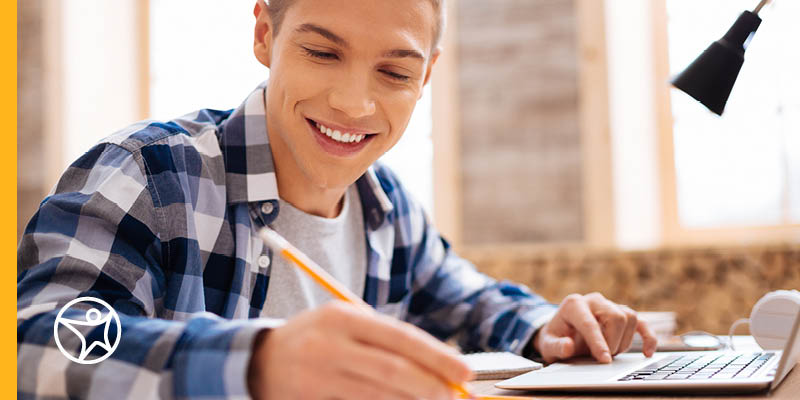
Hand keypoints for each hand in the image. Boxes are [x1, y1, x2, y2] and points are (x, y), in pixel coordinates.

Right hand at [247, 301, 472, 399]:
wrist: (259, 361)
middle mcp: (329, 344)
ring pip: (378, 394)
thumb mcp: (344, 324)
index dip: (437, 356)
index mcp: (342, 316)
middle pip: (392, 370)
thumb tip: (437, 363)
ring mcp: (317, 375)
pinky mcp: (309, 398)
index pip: (400, 337)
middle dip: (430, 385)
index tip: (464, 370)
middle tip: (454, 394)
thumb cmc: (316, 340)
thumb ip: (385, 340)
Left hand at [532, 292, 657, 363]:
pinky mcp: (621, 314)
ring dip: (625, 341)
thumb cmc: (555, 338)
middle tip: (604, 358)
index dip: (598, 343)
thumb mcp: (548, 345)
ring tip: (611, 352)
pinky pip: (641, 322)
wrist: (561, 332)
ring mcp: (609, 305)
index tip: (604, 359)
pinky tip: (648, 353)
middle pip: (616, 316)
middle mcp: (593, 300)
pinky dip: (648, 337)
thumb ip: (556, 346)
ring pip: (629, 318)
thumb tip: (568, 346)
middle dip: (613, 341)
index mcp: (573, 304)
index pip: (590, 323)